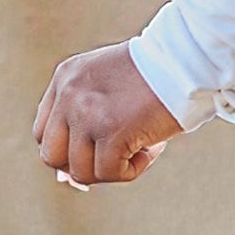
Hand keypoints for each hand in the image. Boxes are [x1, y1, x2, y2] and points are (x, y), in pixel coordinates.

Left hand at [33, 40, 184, 186]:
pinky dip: (133, 169)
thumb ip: (84, 119)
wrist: (190, 56)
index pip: (44, 132)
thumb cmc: (159, 71)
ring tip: (143, 145)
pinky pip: (110, 172)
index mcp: (66, 78)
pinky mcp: (112, 131)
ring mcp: (88, 113)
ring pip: (80, 171)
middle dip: (83, 164)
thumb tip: (66, 178)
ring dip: (113, 168)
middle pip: (52, 156)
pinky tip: (153, 147)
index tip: (97, 151)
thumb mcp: (110, 85)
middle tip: (117, 155)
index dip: (68, 150)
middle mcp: (70, 94)